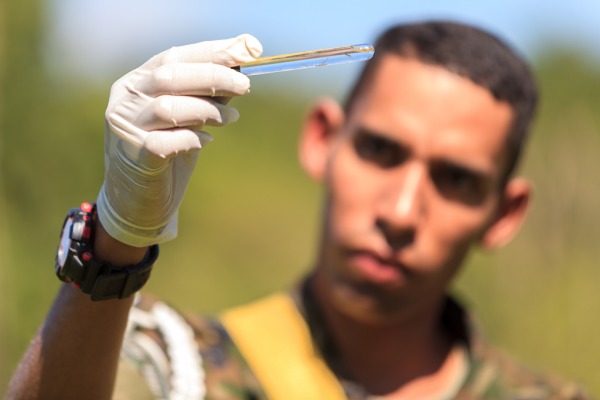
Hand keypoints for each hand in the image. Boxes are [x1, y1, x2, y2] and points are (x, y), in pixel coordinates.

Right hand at [96, 34, 262, 246]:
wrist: (138, 202)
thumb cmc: (167, 154)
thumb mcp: (189, 118)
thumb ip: (207, 95)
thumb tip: (241, 69)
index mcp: (136, 82)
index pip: (174, 56)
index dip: (212, 51)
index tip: (248, 48)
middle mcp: (125, 100)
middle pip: (170, 75)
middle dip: (214, 76)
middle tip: (245, 86)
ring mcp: (126, 128)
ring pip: (167, 106)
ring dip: (207, 110)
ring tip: (231, 119)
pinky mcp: (134, 157)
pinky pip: (165, 142)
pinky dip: (192, 139)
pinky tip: (206, 142)